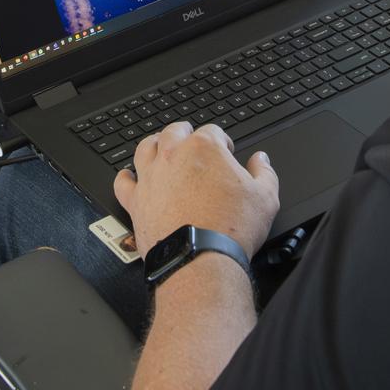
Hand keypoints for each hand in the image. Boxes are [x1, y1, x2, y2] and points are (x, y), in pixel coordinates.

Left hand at [114, 123, 279, 259]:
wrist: (200, 259)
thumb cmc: (230, 228)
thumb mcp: (266, 196)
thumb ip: (264, 172)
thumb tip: (260, 161)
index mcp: (205, 148)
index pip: (212, 130)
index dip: (222, 140)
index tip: (227, 151)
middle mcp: (174, 156)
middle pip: (174, 131)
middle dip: (185, 132)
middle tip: (192, 140)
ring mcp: (151, 178)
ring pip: (145, 148)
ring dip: (154, 145)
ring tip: (161, 148)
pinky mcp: (136, 202)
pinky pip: (123, 182)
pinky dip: (126, 177)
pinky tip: (129, 176)